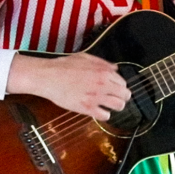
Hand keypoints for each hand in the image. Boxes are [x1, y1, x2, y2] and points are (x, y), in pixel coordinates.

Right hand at [6, 52, 130, 120]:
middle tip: (116, 98)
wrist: (49, 77)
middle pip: (125, 95)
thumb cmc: (64, 66)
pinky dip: (104, 115)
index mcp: (104, 71)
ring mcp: (96, 97)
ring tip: (108, 106)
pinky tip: (98, 111)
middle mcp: (103, 84)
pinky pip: (105, 116)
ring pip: (119, 106)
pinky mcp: (87, 108)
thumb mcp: (85, 57)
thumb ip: (102, 63)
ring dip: (116, 106)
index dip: (119, 86)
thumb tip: (115, 68)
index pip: (122, 82)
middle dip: (122, 97)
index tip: (115, 89)